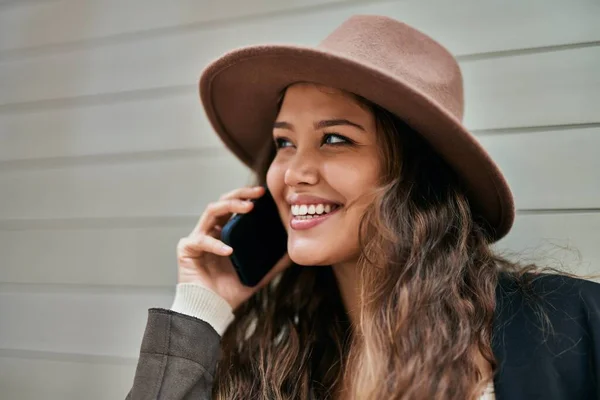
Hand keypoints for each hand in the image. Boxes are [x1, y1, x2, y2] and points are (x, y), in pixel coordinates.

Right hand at [176, 186, 290, 308]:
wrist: (211, 310)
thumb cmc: (230, 292)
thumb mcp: (258, 274)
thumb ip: (274, 263)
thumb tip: (293, 254)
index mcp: (225, 233)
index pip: (235, 207)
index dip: (248, 196)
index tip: (265, 193)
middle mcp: (211, 231)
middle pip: (223, 201)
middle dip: (241, 194)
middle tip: (258, 194)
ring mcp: (198, 238)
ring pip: (211, 211)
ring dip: (230, 206)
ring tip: (247, 208)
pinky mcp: (187, 249)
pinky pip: (202, 241)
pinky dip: (216, 244)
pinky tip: (229, 250)